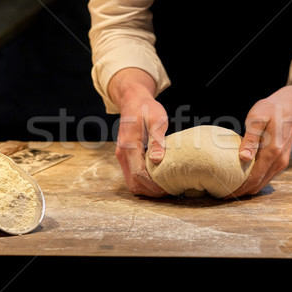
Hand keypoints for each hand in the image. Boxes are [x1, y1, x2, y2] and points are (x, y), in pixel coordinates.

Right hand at [109, 68, 168, 195]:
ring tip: (164, 187)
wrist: (132, 100)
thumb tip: (157, 160)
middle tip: (169, 191)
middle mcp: (122, 154)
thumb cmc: (146, 109)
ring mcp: (121, 155)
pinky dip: (143, 182)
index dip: (153, 185)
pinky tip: (157, 179)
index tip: (168, 188)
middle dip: (150, 191)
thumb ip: (157, 140)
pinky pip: (131, 174)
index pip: (139, 174)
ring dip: (146, 188)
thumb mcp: (156, 120)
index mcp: (129, 146)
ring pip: (131, 181)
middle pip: (133, 183)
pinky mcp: (125, 156)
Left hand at [227, 69, 291, 197]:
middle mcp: (279, 161)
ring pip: (262, 183)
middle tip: (221, 194)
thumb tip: (243, 159)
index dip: (238, 189)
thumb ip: (250, 139)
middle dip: (240, 192)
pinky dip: (254, 181)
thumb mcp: (257, 119)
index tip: (223, 194)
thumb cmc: (271, 109)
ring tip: (229, 187)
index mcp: (272, 152)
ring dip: (247, 188)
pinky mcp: (281, 161)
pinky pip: (266, 176)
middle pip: (257, 185)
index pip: (253, 179)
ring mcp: (282, 163)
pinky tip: (242, 178)